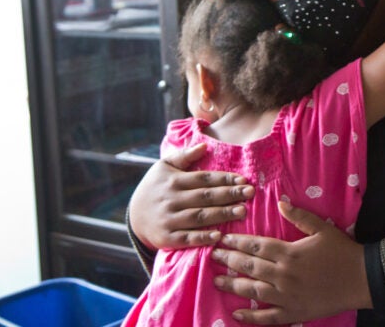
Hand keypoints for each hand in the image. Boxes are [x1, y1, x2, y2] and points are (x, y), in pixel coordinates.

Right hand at [128, 143, 254, 249]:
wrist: (134, 216)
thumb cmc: (155, 188)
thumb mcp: (163, 167)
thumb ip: (184, 156)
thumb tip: (204, 145)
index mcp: (174, 180)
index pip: (204, 179)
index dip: (224, 179)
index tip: (243, 179)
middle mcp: (172, 199)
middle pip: (205, 197)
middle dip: (229, 194)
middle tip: (250, 193)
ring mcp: (169, 219)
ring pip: (199, 216)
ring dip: (222, 214)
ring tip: (242, 211)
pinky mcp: (167, 238)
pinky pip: (187, 238)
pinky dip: (202, 238)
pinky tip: (218, 236)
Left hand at [211, 202, 371, 323]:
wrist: (361, 279)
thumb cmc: (342, 251)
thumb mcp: (322, 228)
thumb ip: (299, 216)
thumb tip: (280, 203)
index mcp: (289, 253)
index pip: (255, 246)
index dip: (237, 242)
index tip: (222, 239)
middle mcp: (283, 275)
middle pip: (249, 267)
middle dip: (229, 260)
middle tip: (213, 256)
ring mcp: (286, 296)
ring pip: (252, 291)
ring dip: (232, 285)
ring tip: (216, 280)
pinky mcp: (293, 313)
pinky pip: (267, 317)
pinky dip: (250, 317)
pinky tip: (236, 314)